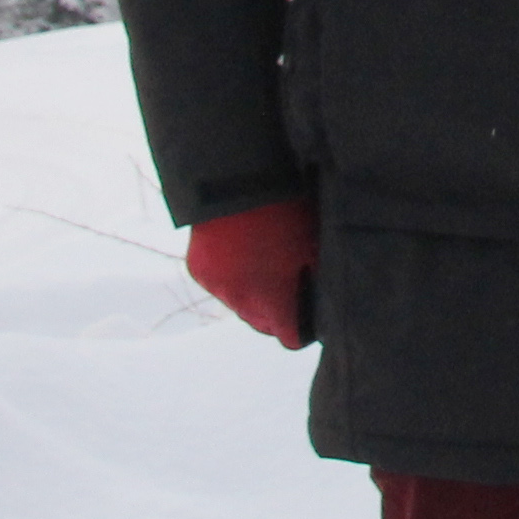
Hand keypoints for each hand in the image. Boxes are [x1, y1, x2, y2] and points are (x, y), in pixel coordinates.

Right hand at [187, 197, 319, 346]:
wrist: (239, 179)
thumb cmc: (288, 209)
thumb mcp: (312, 246)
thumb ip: (315, 280)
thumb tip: (320, 299)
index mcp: (274, 300)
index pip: (290, 339)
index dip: (302, 330)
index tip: (310, 319)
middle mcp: (242, 302)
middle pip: (264, 326)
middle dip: (278, 314)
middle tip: (292, 288)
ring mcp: (217, 287)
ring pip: (240, 307)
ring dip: (252, 295)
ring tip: (266, 264)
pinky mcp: (198, 271)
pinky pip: (220, 286)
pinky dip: (231, 277)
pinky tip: (242, 253)